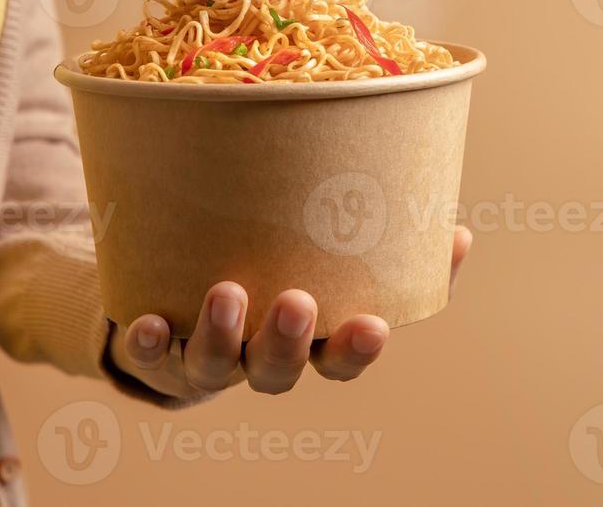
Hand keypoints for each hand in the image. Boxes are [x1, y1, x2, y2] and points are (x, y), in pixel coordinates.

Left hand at [109, 227, 472, 398]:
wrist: (177, 316)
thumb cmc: (275, 278)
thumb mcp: (334, 267)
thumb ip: (392, 254)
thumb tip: (458, 231)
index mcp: (307, 348)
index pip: (339, 363)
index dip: (356, 351)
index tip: (375, 325)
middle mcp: (257, 362)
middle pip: (275, 372)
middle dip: (288, 342)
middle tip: (298, 302)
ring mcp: (204, 361)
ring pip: (213, 365)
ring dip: (221, 334)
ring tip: (228, 292)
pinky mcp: (154, 351)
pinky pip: (146, 355)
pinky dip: (147, 342)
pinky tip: (144, 322)